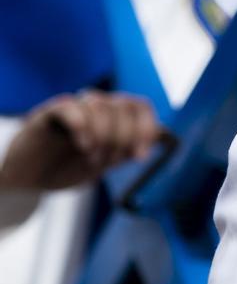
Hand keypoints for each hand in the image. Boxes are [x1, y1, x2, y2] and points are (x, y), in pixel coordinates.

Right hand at [0, 93, 168, 194]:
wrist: (30, 179)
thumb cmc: (66, 168)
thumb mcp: (103, 163)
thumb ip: (126, 150)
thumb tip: (159, 136)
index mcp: (112, 118)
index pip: (139, 106)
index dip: (145, 128)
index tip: (140, 156)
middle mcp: (95, 107)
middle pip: (123, 105)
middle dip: (122, 138)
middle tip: (107, 161)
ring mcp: (73, 107)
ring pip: (100, 103)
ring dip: (102, 134)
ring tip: (91, 157)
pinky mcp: (49, 112)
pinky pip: (71, 106)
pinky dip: (82, 126)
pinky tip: (82, 145)